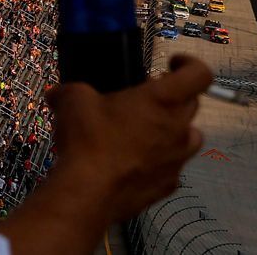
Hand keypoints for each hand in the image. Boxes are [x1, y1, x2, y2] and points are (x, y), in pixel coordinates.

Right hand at [0, 56, 211, 254]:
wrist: (87, 192)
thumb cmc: (87, 140)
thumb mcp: (72, 100)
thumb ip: (70, 90)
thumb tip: (57, 94)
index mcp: (162, 100)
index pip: (199, 74)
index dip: (190, 64)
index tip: (171, 64)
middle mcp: (178, 128)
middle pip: (192, 104)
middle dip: (173, 97)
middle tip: (145, 98)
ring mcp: (177, 159)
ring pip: (190, 136)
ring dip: (174, 129)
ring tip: (146, 131)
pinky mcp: (168, 185)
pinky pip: (172, 166)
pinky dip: (160, 161)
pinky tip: (135, 162)